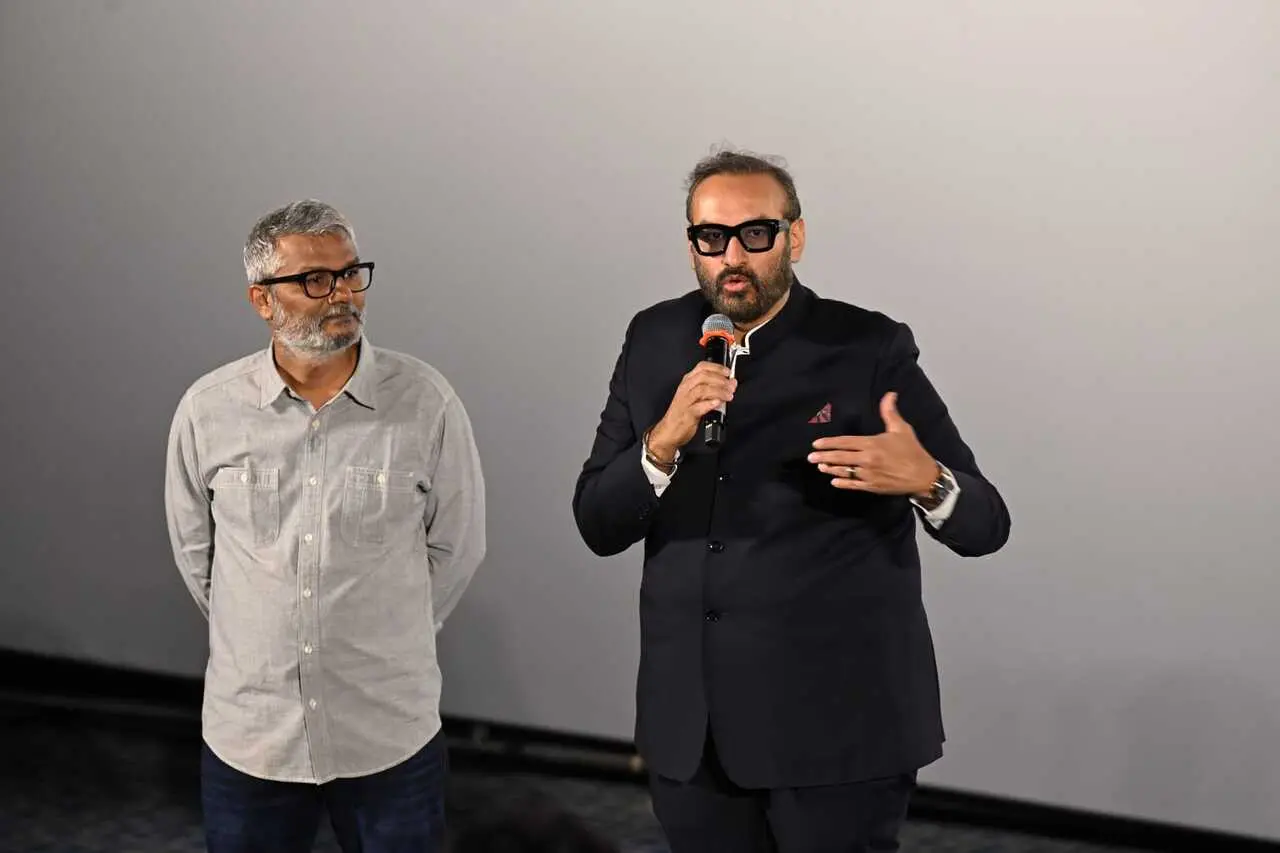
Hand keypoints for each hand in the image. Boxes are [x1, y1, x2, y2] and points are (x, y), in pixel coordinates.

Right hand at [648, 362, 736, 461]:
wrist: (669, 431)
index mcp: (687, 382)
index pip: (702, 367)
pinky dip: (710, 404)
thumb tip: (730, 385)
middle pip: (703, 376)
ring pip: (702, 389)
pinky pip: (699, 406)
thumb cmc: (683, 414)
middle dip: (721, 380)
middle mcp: (685, 389)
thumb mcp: (696, 397)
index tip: (728, 372)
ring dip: (719, 391)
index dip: (717, 368)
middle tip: (731, 386)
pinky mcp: (687, 414)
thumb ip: (712, 390)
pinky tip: (718, 403)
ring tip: (728, 396)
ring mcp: (685, 401)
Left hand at [807, 392, 937, 493]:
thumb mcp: (902, 429)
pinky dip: (843, 483)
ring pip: (845, 472)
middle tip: (810, 457)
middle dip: (824, 457)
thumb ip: (890, 412)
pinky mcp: (872, 486)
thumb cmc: (912, 450)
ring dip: (831, 469)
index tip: (816, 443)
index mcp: (872, 444)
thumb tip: (889, 394)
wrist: (923, 475)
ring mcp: (869, 475)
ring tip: (820, 467)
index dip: (829, 443)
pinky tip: (834, 481)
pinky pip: (853, 485)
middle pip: (841, 458)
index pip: (845, 442)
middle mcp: (867, 459)